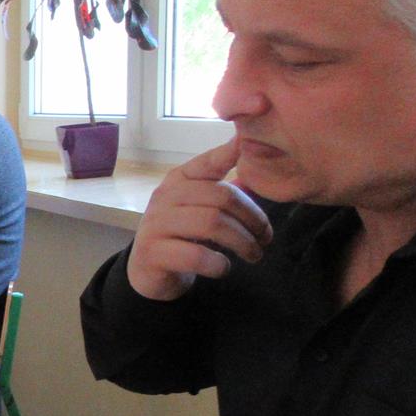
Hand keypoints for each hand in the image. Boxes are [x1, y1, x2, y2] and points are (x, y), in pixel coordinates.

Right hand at [127, 139, 272, 300]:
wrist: (148, 273)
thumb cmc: (182, 237)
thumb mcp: (201, 210)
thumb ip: (225, 194)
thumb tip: (256, 174)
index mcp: (178, 181)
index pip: (207, 162)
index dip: (227, 152)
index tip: (244, 142)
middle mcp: (164, 197)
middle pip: (221, 196)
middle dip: (253, 218)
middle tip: (266, 237)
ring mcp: (156, 224)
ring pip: (212, 224)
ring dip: (242, 242)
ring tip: (254, 255)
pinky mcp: (153, 253)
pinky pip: (196, 255)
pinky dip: (219, 264)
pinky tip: (224, 267)